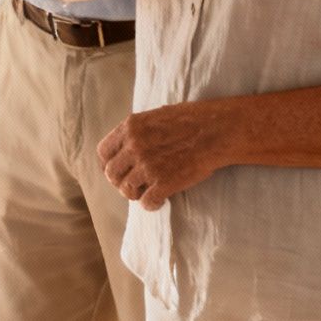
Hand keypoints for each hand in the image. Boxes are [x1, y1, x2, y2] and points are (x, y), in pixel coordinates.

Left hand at [97, 103, 225, 210]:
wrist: (216, 130)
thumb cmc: (191, 120)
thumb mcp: (156, 116)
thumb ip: (137, 131)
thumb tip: (125, 147)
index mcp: (130, 127)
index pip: (103, 152)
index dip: (109, 164)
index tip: (119, 170)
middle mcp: (134, 146)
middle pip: (112, 174)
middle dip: (121, 182)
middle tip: (134, 185)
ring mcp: (147, 166)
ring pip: (127, 190)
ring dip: (136, 194)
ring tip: (148, 192)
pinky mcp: (163, 183)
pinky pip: (146, 202)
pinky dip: (151, 205)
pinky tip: (160, 200)